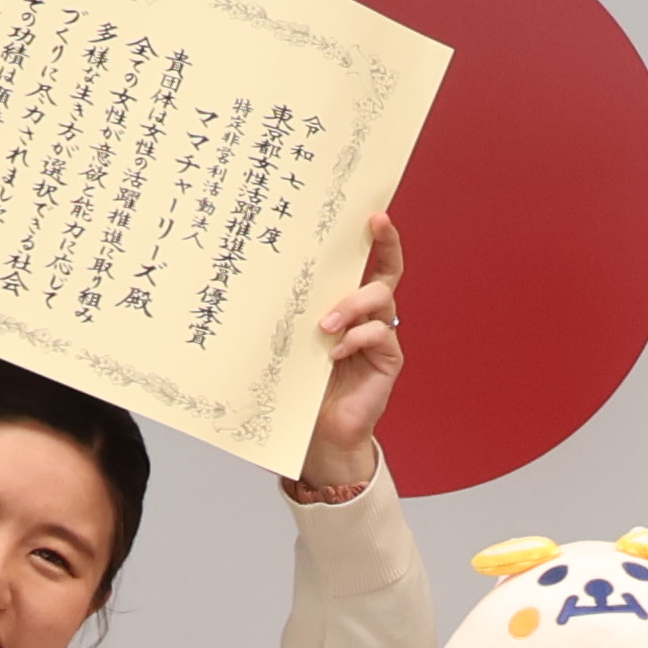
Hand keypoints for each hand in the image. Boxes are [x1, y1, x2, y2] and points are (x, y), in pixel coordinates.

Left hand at [291, 211, 407, 502]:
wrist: (318, 433)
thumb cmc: (301, 384)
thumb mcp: (291, 339)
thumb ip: (291, 311)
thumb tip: (260, 273)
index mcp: (346, 304)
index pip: (367, 263)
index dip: (377, 238)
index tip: (373, 213)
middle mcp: (368, 315)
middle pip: (385, 273)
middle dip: (385, 246)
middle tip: (375, 226)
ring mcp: (381, 337)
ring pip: (381, 300)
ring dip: (352, 306)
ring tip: (324, 326)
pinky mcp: (387, 360)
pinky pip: (381, 336)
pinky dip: (356, 339)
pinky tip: (334, 353)